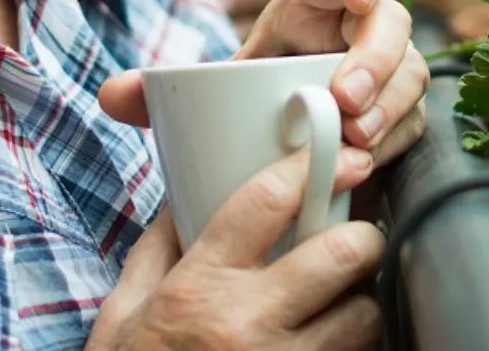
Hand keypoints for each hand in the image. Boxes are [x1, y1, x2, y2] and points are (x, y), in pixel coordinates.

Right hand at [86, 152, 383, 350]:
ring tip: (338, 302)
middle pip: (343, 252)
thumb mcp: (123, 313)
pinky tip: (329, 342)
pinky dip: (352, 347)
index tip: (333, 157)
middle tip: (350, 239)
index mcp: (197, 289)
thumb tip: (183, 195)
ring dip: (360, 302)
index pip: (266, 201)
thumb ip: (157, 250)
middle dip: (358, 237)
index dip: (308, 168)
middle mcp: (246, 325)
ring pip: (365, 313)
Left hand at [101, 0, 426, 181]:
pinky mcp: (402, 112)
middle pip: (391, 20)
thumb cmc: (251, 96)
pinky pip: (415, 120)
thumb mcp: (211, 86)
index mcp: (314, 1)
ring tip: (355, 137)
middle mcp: (359, 28)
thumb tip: (112, 95)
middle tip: (345, 99)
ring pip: (413, 70)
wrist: (279, 139)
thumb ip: (159, 88)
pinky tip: (367, 161)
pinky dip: (394, 140)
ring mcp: (389, 69)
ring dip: (390, 104)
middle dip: (375, 57)